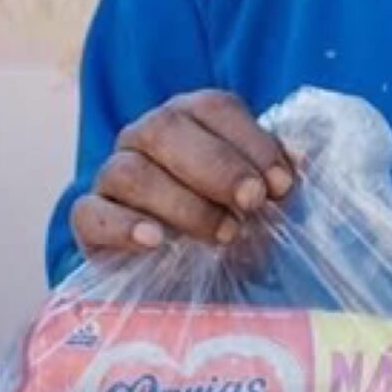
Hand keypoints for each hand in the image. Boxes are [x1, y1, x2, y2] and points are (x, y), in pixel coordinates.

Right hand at [69, 91, 295, 255]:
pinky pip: (93, 212)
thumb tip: (302, 161)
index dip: (250, 141)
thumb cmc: (228, 233)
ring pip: (133, 171)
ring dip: (183, 203)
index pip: (213, 106)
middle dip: (217, 167)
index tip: (280, 184)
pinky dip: (125, 226)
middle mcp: (145, 138)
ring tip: (222, 235)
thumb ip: (276, 180)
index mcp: (190, 119)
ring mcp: (112, 175)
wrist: (182, 285)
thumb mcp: (260, 207)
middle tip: (252, 203)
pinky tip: (156, 242)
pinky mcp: (89, 219)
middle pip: (166, 128)